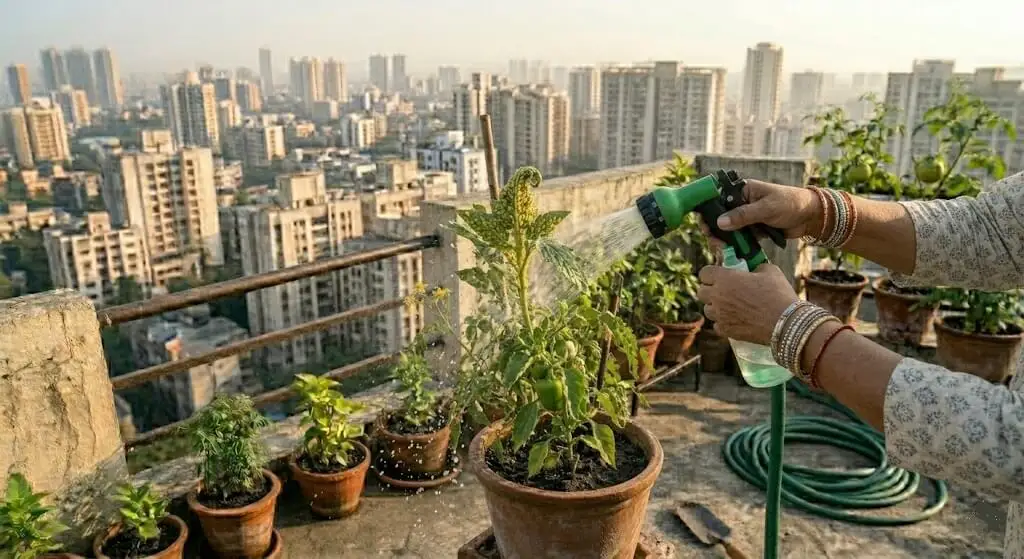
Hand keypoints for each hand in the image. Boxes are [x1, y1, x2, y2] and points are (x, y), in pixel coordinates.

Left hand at [696, 263, 799, 344]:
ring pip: (707, 310)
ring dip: (716, 307)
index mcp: (725, 279)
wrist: (785, 323)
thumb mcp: (770, 271)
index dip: (711, 274)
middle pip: (701, 292)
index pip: (704, 273)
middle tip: (724, 291)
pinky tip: (735, 320)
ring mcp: (720, 315)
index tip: (719, 275)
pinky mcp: (725, 331)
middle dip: (710, 290)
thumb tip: (752, 270)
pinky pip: (717, 325)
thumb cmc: (778, 294)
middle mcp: (717, 297)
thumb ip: (755, 267)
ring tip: (731, 306)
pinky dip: (723, 322)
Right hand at [700, 180, 822, 250]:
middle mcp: (741, 203)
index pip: (718, 198)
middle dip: (714, 230)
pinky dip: (734, 244)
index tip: (704, 224)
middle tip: (715, 242)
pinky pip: (739, 237)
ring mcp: (746, 217)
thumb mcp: (766, 208)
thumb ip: (743, 215)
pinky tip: (730, 252)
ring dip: (723, 239)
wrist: (811, 216)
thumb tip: (720, 223)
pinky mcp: (753, 229)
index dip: (708, 210)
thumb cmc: (790, 203)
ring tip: (723, 249)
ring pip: (727, 229)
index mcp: (742, 191)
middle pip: (719, 216)